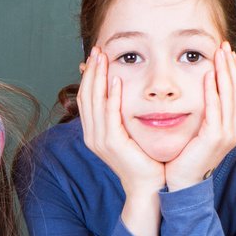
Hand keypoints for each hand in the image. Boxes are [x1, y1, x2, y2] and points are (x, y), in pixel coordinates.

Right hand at [78, 46, 165, 196]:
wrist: (149, 186)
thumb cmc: (144, 159)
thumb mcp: (129, 132)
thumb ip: (123, 114)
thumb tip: (124, 92)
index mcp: (95, 131)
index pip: (86, 97)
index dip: (90, 75)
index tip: (97, 55)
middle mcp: (92, 135)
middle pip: (86, 95)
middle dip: (91, 71)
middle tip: (97, 49)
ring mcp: (100, 140)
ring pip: (94, 102)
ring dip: (98, 77)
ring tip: (103, 58)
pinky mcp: (112, 144)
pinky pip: (109, 115)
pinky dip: (111, 97)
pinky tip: (116, 81)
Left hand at [164, 43, 235, 188]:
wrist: (181, 183)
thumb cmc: (185, 156)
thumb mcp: (199, 129)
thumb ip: (205, 110)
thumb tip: (204, 92)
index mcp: (232, 126)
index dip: (235, 71)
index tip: (229, 52)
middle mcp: (234, 129)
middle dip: (230, 66)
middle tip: (224, 45)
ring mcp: (227, 134)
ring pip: (229, 96)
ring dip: (224, 72)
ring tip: (219, 53)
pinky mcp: (215, 138)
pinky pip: (215, 109)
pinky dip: (212, 91)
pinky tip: (208, 75)